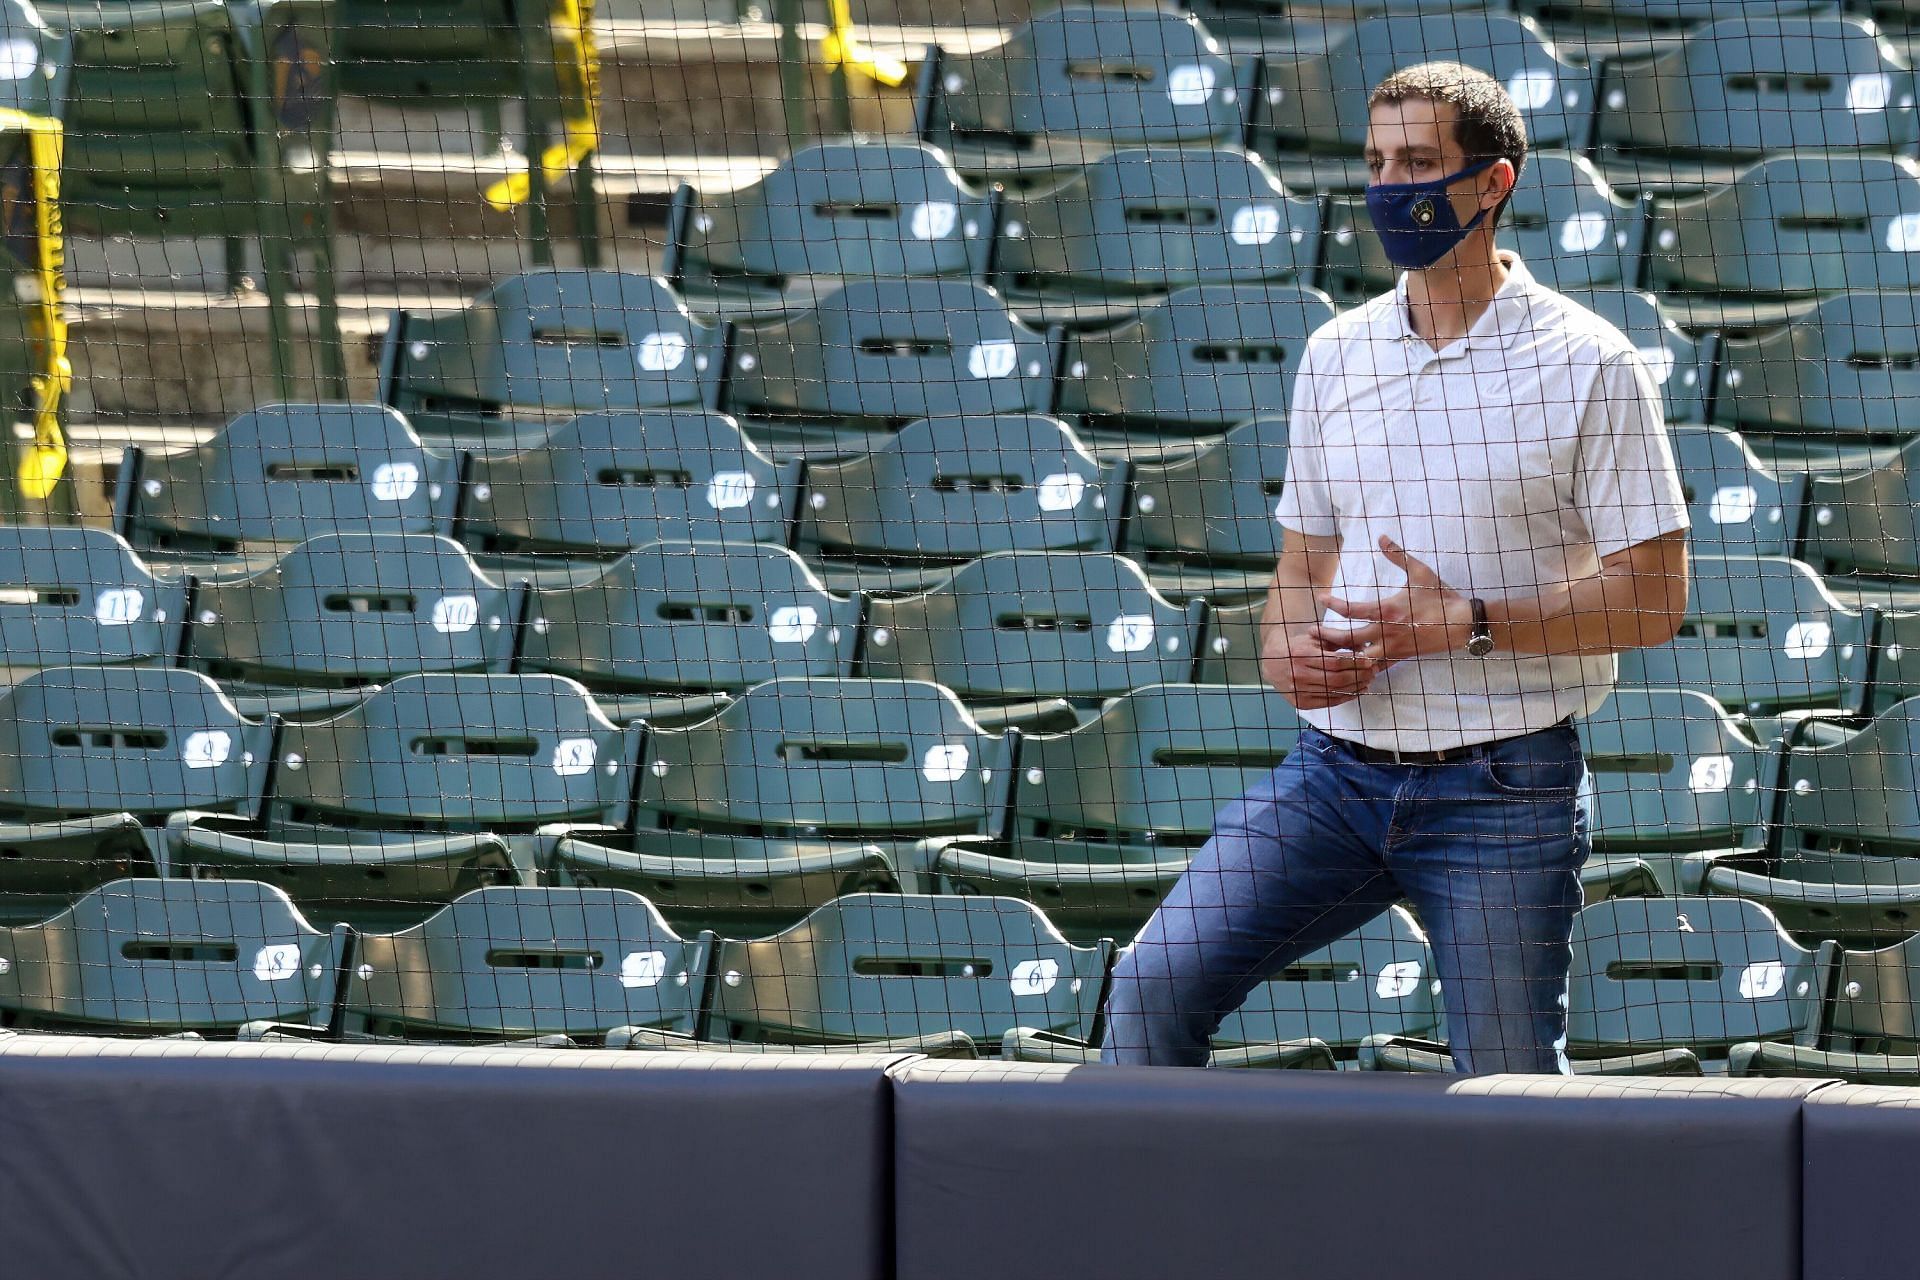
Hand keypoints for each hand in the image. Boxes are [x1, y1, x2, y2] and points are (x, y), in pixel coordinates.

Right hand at [1262, 624, 1378, 709]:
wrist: (1272, 662)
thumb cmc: (1297, 647)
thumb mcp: (1314, 638)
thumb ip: (1337, 641)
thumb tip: (1363, 647)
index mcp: (1302, 654)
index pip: (1335, 661)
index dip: (1355, 662)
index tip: (1369, 660)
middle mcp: (1299, 674)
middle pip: (1336, 678)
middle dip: (1358, 675)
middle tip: (1373, 672)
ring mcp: (1299, 690)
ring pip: (1334, 692)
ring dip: (1355, 687)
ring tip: (1368, 681)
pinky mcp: (1300, 703)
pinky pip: (1327, 702)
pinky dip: (1345, 698)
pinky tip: (1356, 691)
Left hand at [1325, 535, 1474, 666]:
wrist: (1463, 624)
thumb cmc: (1441, 597)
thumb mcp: (1420, 572)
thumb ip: (1398, 555)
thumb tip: (1382, 536)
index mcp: (1387, 610)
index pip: (1351, 610)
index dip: (1332, 603)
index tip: (1320, 598)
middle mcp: (1386, 632)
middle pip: (1347, 640)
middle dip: (1327, 637)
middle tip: (1311, 633)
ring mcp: (1392, 648)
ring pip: (1358, 659)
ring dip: (1341, 656)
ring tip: (1324, 653)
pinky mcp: (1400, 658)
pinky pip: (1376, 668)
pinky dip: (1361, 668)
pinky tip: (1350, 668)